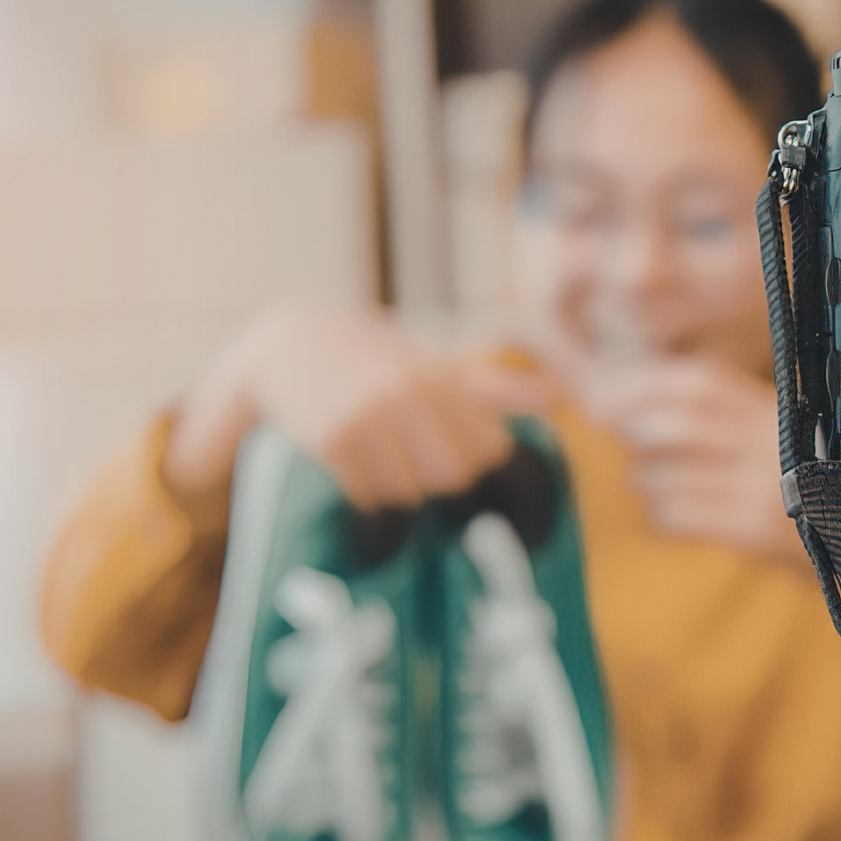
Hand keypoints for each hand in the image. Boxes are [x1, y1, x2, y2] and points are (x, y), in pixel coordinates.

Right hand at [164, 306, 549, 518]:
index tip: (455, 455)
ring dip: (401, 490)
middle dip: (439, 480)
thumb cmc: (373, 358)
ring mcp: (369, 417)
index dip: (475, 463)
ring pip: (409, 493)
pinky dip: (367, 495)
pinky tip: (357, 468)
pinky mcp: (332, 440)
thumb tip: (554, 399)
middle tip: (413, 458)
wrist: (286, 344)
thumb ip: (492, 386)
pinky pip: (368, 496)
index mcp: (439, 376)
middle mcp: (408, 394)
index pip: (487, 451)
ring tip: (383, 458)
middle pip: (451, 478)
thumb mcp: (432, 363)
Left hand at [583, 358, 807, 572]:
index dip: (645, 385)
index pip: (701, 383)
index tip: (606, 395)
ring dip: (644, 478)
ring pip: (670, 473)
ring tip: (651, 482)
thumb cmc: (804, 486)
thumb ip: (721, 416)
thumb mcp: (774, 436)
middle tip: (619, 436)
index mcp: (772, 412)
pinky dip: (661, 515)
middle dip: (634, 427)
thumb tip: (637, 404)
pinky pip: (680, 515)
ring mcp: (763, 488)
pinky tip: (671, 517)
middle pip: (681, 422)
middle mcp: (769, 443)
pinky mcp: (757, 530)